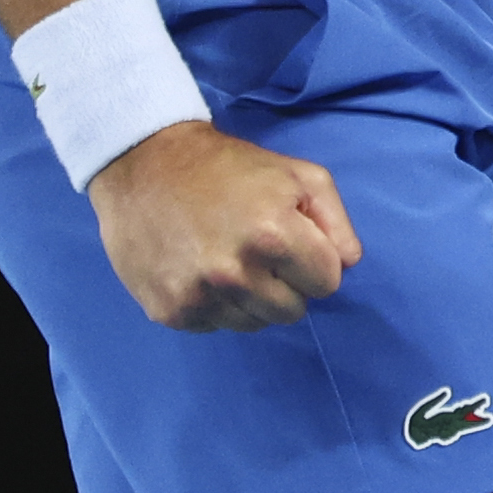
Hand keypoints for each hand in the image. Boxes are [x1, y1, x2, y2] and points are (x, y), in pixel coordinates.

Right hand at [89, 121, 362, 331]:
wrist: (143, 165)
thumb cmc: (228, 167)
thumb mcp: (296, 174)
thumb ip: (335, 219)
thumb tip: (349, 263)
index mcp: (274, 235)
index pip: (327, 283)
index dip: (314, 260)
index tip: (293, 240)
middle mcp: (236, 273)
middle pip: (293, 311)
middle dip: (286, 283)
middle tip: (258, 249)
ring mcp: (200, 297)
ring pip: (255, 324)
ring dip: (251, 298)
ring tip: (228, 257)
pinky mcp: (171, 312)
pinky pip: (217, 327)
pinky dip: (216, 305)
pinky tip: (200, 270)